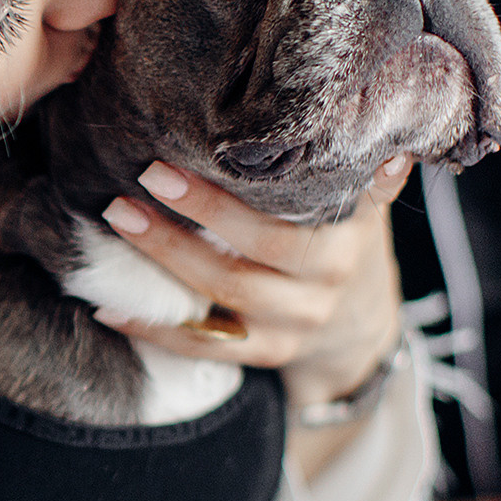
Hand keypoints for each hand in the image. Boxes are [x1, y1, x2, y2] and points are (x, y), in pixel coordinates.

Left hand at [92, 156, 412, 410]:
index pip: (275, 231)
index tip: (164, 169)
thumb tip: (393, 145)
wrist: (360, 323)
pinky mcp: (259, 354)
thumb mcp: (363, 208)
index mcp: (341, 249)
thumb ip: (368, 177)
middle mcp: (316, 295)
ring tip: (116, 227)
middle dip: (179, 232)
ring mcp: (287, 332)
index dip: (219, 207)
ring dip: (160, 268)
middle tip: (129, 192)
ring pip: (218, 304)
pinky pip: (201, 345)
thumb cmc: (346, 240)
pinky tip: (108, 306)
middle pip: (240, 269)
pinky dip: (153, 328)